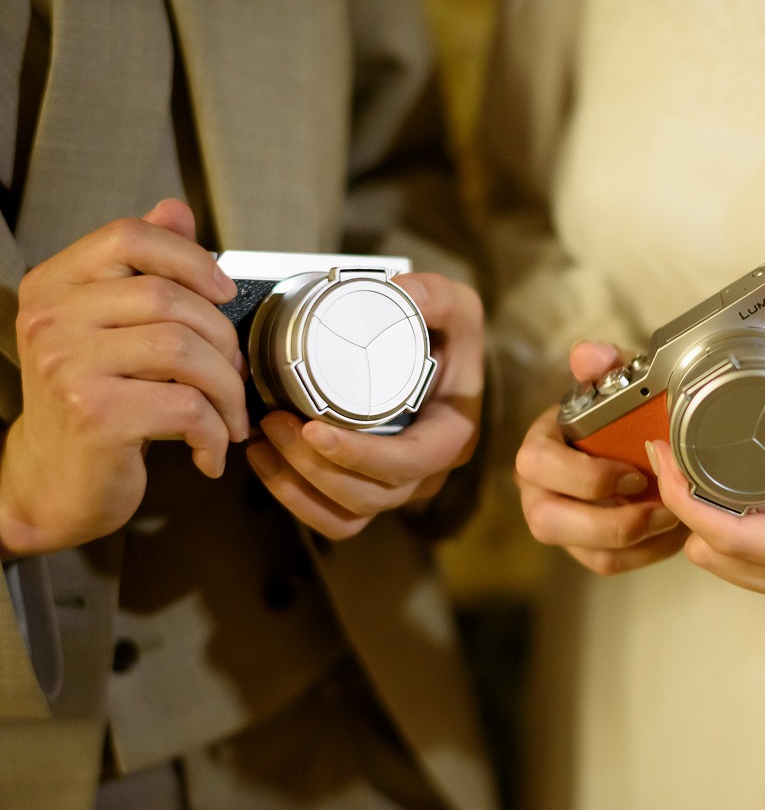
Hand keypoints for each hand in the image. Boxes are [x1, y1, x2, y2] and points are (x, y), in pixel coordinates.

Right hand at [0, 199, 246, 553]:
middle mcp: (52, 320)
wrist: (56, 482)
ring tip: (229, 416)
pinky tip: (211, 449)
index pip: (129, 237)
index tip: (224, 291)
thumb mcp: (113, 329)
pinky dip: (215, 432)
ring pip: (186, 351)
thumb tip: (176, 210)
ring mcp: (68, 367)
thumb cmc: (95, 403)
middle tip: (234, 373)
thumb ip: (143, 269)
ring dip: (227, 390)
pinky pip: (187, 407)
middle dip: (223, 338)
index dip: (190, 257)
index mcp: (55, 287)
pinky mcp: (95, 415)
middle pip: (170, 298)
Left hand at [245, 272, 483, 540]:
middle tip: (274, 421)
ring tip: (262, 440)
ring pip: (345, 515)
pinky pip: (331, 518)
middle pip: (368, 495)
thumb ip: (433, 295)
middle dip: (312, 467)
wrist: (444, 362)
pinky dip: (294, 499)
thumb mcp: (456, 309)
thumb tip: (395, 290)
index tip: (313, 428)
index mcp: (452, 438)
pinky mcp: (368, 492)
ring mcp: (397, 489)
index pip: (406, 463)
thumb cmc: (451, 338)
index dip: (358, 456)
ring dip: (296, 487)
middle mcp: (427, 474)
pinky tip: (265, 461)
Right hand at [514, 341, 686, 574]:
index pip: (536, 465)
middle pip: (548, 522)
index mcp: (539, 447)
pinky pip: (608, 564)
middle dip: (610, 521)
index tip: (635, 474)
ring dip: (635, 543)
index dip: (585, 476)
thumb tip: (589, 355)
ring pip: (584, 553)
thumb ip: (603, 364)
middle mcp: (538, 491)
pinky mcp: (584, 548)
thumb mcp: (614, 382)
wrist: (632, 437)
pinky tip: (673, 534)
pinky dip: (645, 555)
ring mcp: (560, 525)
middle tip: (661, 507)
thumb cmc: (617, 410)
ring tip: (675, 520)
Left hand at [645, 328, 764, 614]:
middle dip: (694, 503)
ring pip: (724, 561)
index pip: (729, 536)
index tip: (664, 454)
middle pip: (714, 551)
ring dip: (716, 517)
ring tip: (746, 472)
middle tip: (696, 451)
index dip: (683, 497)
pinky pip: (746, 563)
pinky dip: (739, 528)